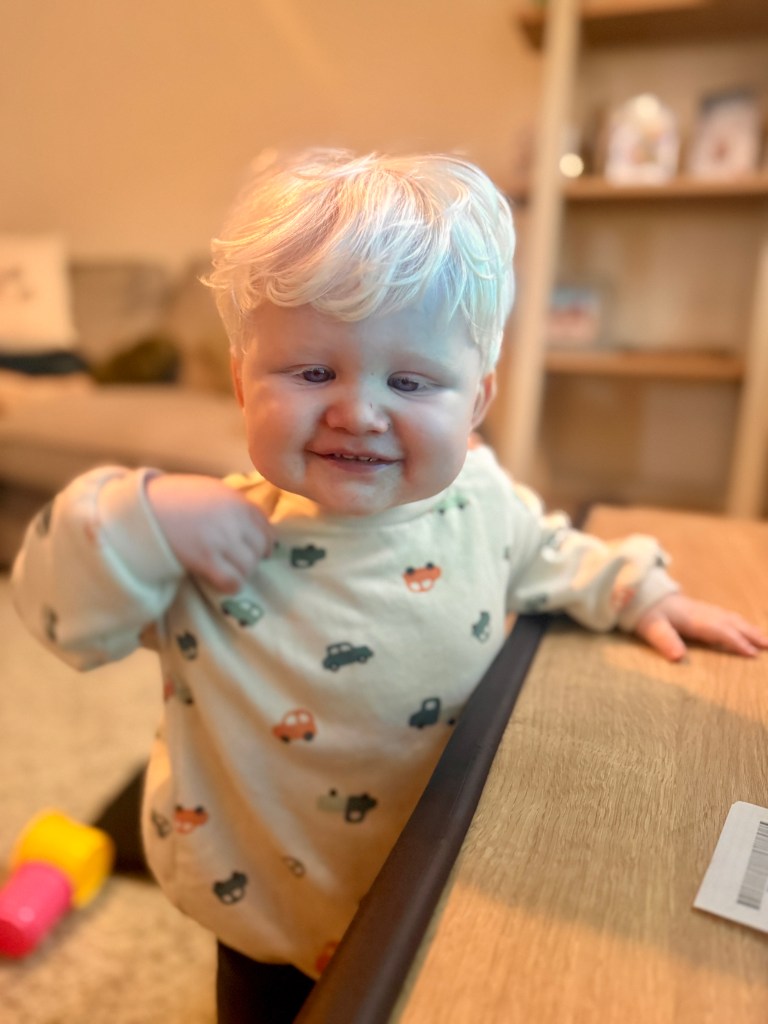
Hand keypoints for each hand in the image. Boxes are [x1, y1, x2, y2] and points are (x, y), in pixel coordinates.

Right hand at [146, 474, 273, 592]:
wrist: (141, 509)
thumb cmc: (171, 497)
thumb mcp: (208, 490)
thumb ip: (230, 503)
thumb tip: (248, 521)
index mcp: (234, 499)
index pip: (265, 524)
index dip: (266, 539)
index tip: (263, 548)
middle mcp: (233, 519)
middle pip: (260, 546)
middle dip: (254, 557)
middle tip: (241, 562)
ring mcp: (221, 539)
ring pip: (249, 566)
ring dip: (242, 572)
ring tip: (229, 572)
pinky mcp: (206, 559)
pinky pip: (232, 580)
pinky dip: (231, 585)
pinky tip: (223, 583)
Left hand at [633, 592, 767, 661]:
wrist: (640, 591)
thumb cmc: (646, 612)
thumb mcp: (651, 627)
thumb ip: (665, 641)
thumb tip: (678, 658)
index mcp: (693, 619)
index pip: (719, 631)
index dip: (736, 642)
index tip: (753, 654)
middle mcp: (702, 613)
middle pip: (730, 623)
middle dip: (751, 634)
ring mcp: (702, 610)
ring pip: (730, 618)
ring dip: (748, 627)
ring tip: (764, 639)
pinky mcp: (699, 609)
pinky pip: (725, 615)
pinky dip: (738, 622)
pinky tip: (742, 626)